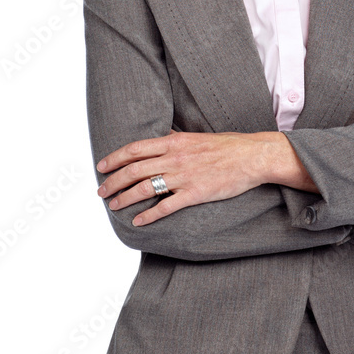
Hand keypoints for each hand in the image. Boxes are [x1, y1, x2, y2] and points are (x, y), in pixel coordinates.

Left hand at [96, 131, 262, 225]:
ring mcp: (184, 176)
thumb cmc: (228, 146)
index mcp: (174, 141)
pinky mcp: (195, 193)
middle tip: (101, 191)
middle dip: (113, 181)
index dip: (114, 158)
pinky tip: (138, 220)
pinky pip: (166, 206)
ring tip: (114, 205)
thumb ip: (176, 138)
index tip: (102, 167)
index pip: (134, 149)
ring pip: (145, 187)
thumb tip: (163, 133)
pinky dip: (149, 215)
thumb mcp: (197, 135)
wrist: (252, 156)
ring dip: (125, 198)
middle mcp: (174, 158)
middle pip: (134, 170)